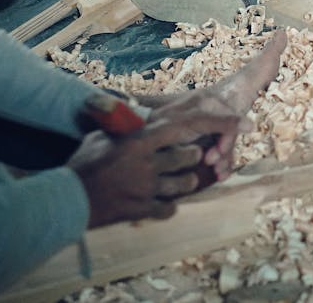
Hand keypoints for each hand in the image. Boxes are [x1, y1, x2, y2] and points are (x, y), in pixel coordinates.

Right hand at [68, 108, 246, 227]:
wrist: (67, 199)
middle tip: (183, 157)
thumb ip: (125, 121)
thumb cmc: (83, 163)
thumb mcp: (104, 135)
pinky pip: (170, 209)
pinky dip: (166, 206)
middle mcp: (149, 161)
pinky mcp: (143, 209)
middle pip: (191, 156)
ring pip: (186, 184)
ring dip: (183, 182)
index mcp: (142, 137)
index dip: (221, 121)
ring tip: (168, 179)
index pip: (190, 124)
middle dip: (191, 157)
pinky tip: (155, 201)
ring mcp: (147, 187)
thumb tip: (131, 104)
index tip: (245, 122)